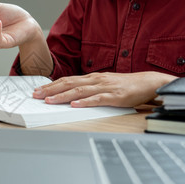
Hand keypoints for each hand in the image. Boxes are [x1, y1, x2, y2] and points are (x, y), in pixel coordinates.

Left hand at [32, 72, 177, 107]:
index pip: (67, 80)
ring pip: (80, 91)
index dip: (51, 85)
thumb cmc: (126, 86)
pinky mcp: (115, 96)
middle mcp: (96, 80)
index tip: (38, 90)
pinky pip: (98, 99)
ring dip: (63, 96)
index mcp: (92, 77)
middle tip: (36, 95)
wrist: (148, 83)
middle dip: (51, 89)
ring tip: (49, 101)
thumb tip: (72, 96)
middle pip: (69, 83)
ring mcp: (105, 87)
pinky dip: (85, 102)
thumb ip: (89, 89)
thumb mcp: (104, 85)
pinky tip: (75, 105)